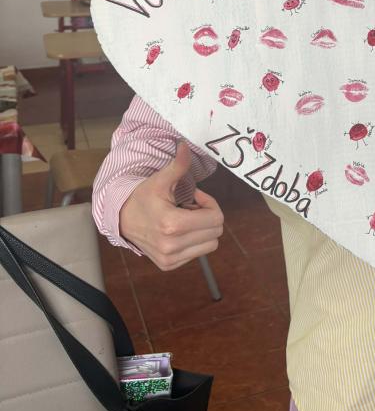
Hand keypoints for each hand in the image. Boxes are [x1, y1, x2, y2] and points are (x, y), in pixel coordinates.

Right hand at [119, 141, 223, 270]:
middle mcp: (172, 246)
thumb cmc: (144, 197)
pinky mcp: (169, 265)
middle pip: (216, 232)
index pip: (216, 219)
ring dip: (203, 230)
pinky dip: (195, 241)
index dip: (210, 204)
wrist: (122, 219)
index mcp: (172, 225)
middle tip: (191, 207)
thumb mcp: (160, 180)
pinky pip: (198, 253)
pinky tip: (179, 231)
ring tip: (186, 219)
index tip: (195, 196)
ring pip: (210, 244)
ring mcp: (170, 258)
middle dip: (208, 216)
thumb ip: (178, 165)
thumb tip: (186, 145)